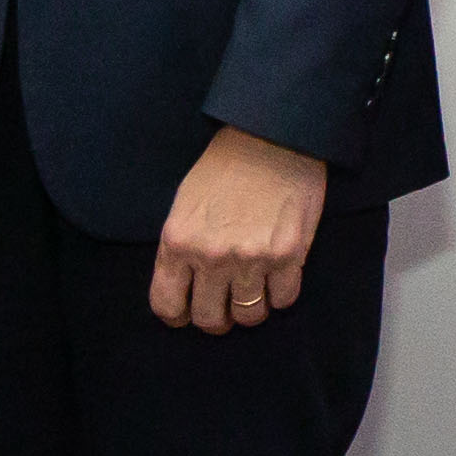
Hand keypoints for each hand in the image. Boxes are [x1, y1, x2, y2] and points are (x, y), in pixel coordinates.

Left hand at [153, 128, 329, 333]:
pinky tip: (278, 275)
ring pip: (250, 316)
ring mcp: (251, 258)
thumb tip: (185, 287)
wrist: (272, 136)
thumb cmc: (226, 166)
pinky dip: (281, 294)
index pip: (167, 305)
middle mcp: (211, 256)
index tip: (188, 312)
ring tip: (254, 289)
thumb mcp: (185, 204)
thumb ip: (181, 248)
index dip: (178, 316)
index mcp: (178, 242)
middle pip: (210, 319)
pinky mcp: (288, 255)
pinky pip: (284, 300)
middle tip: (226, 305)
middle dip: (217, 318)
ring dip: (251, 308)